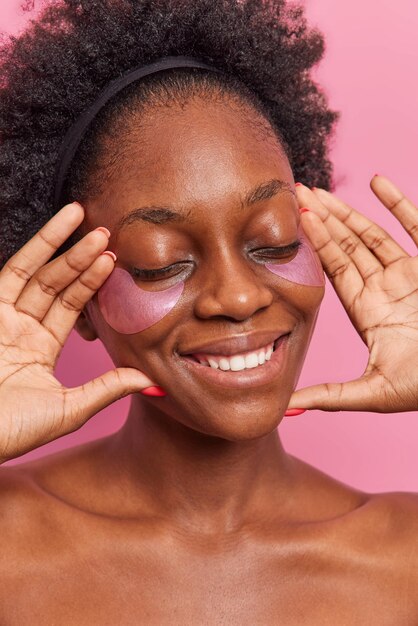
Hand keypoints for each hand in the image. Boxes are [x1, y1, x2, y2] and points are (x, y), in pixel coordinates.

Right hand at [0, 203, 155, 462]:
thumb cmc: (16, 430)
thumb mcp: (70, 409)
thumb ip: (107, 389)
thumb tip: (151, 381)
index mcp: (39, 348)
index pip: (71, 306)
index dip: (91, 282)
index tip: (113, 261)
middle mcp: (20, 328)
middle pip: (55, 283)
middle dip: (80, 257)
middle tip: (106, 232)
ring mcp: (1, 318)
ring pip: (34, 271)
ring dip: (57, 243)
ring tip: (81, 215)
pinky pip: (11, 274)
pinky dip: (32, 252)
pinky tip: (53, 230)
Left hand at [287, 175, 417, 412]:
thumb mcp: (373, 393)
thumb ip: (331, 395)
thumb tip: (287, 406)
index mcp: (366, 310)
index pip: (333, 269)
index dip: (313, 244)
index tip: (291, 221)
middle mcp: (383, 288)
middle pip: (346, 246)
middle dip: (322, 220)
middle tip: (295, 193)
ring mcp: (409, 274)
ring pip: (373, 234)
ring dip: (348, 211)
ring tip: (320, 191)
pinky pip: (416, 227)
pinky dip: (398, 204)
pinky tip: (377, 181)